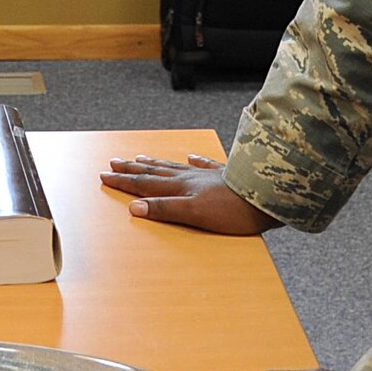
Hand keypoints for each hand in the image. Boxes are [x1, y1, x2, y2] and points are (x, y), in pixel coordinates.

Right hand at [99, 152, 278, 234]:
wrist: (267, 196)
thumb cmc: (233, 210)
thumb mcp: (194, 214)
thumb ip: (165, 209)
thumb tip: (134, 207)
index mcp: (180, 188)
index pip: (145, 184)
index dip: (124, 181)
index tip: (104, 175)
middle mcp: (190, 178)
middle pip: (155, 172)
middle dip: (132, 169)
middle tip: (114, 162)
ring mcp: (207, 175)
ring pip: (174, 166)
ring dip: (156, 163)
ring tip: (141, 157)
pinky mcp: (225, 176)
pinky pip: (204, 165)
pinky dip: (194, 161)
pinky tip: (191, 157)